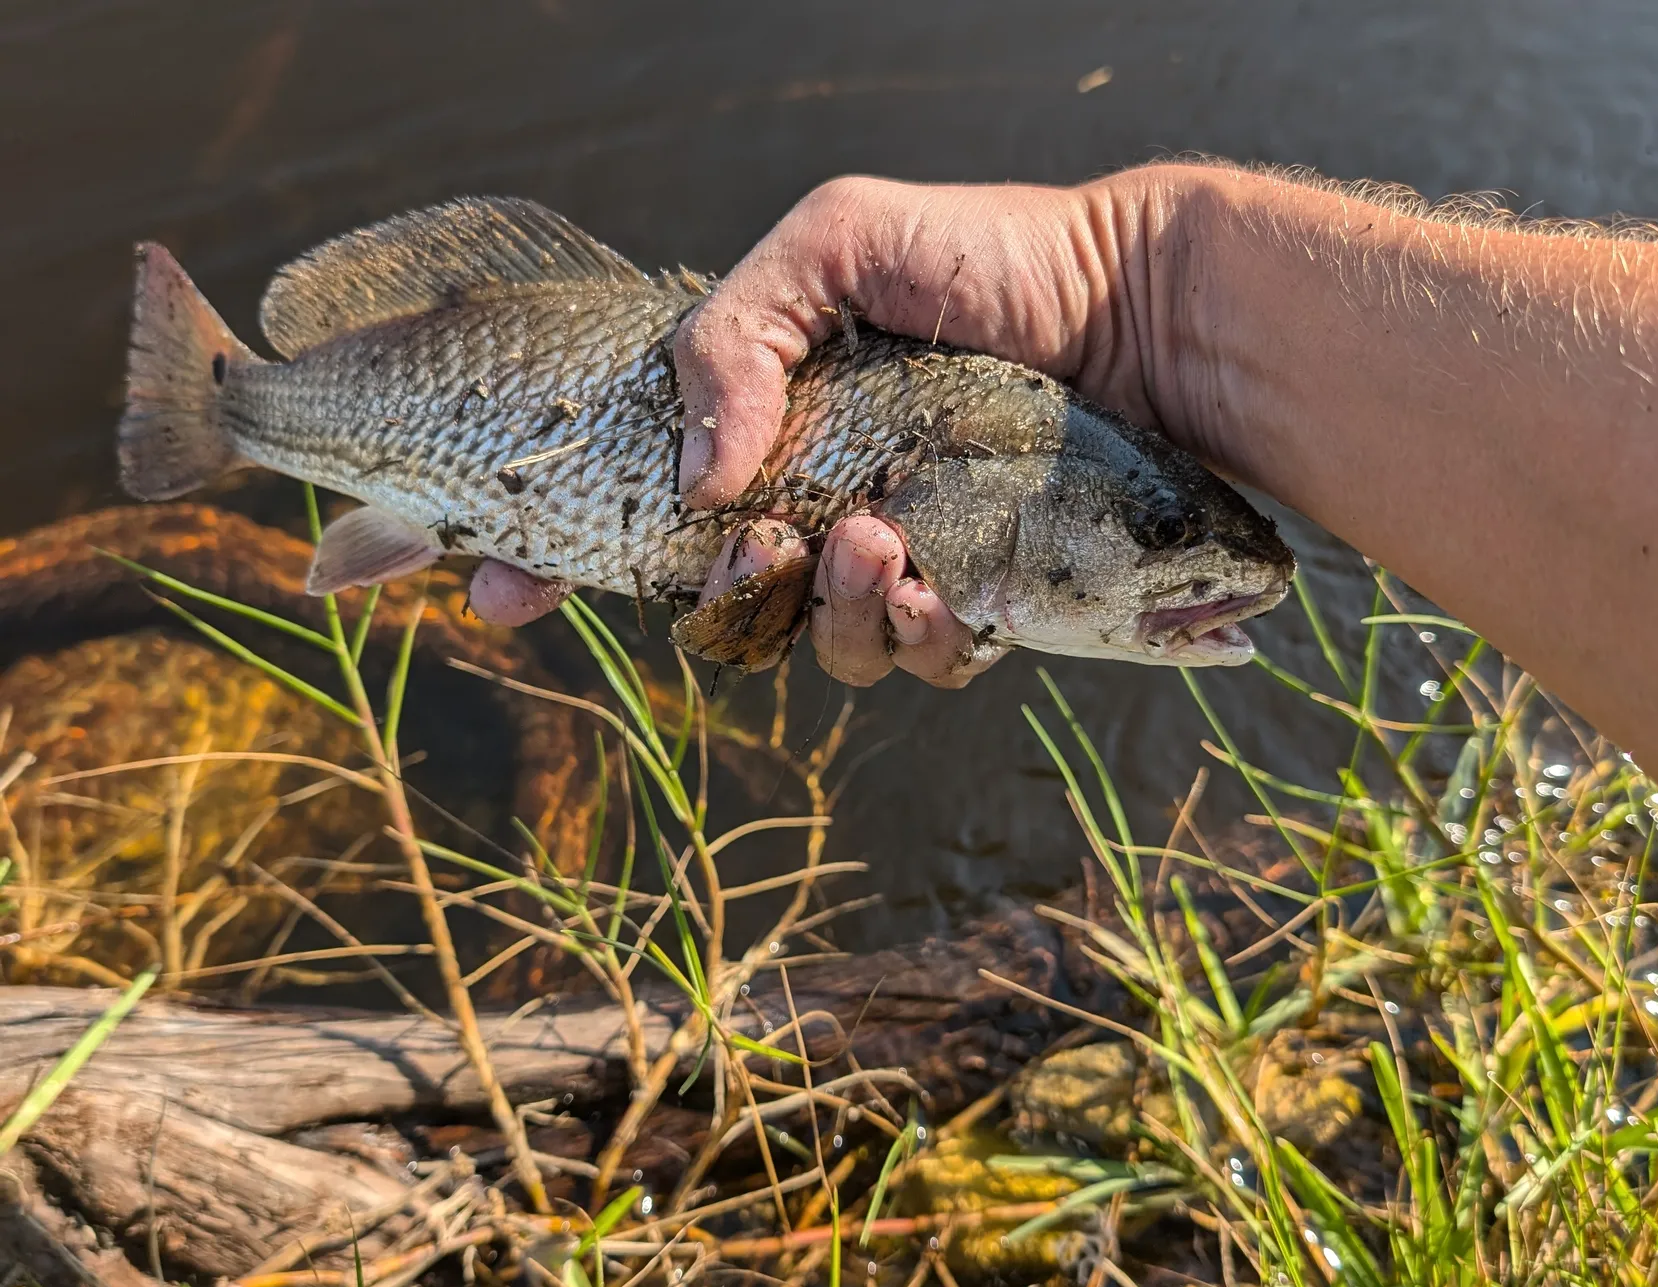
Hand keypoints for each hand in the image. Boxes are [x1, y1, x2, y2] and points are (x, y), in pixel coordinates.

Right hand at [472, 170, 1191, 668]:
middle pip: (719, 599)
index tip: (502, 591)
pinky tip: (929, 581)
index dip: (560, 559)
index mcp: (765, 430)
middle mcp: (817, 504)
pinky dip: (906, 631)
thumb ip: (735, 335)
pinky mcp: (971, 601)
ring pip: (815, 642)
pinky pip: (911, 656)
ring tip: (873, 539)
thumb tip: (698, 477)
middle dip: (717, 599)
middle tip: (756, 552)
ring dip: (828, 610)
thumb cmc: (989, 260)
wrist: (1140, 309)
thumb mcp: (837, 244)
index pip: (637, 508)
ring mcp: (894, 560)